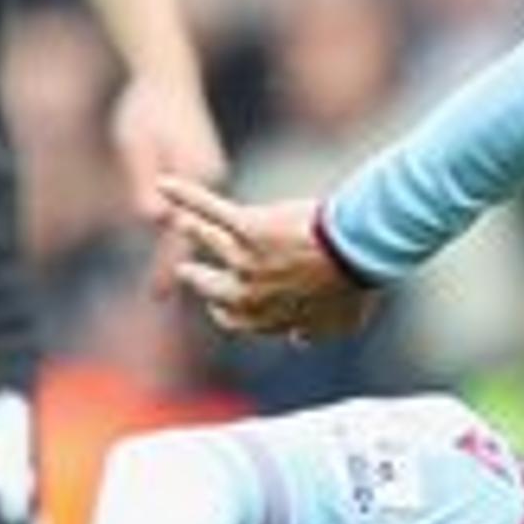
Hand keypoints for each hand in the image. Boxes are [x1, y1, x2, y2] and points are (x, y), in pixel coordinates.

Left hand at [112, 72, 230, 292]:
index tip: (156, 295)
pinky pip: (212, 217)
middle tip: (158, 300)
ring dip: (199, 254)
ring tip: (181, 289)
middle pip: (202, 237)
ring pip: (211, 229)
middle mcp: (215, 180)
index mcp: (201, 175)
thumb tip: (155, 220)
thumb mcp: (135, 141)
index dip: (168, 265)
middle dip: (183, 270)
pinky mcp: (212, 176)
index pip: (182, 231)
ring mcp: (216, 178)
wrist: (166, 76)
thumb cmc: (145, 108)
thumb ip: (142, 178)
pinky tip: (195, 254)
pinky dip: (204, 237)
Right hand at [159, 174, 380, 342]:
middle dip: (195, 277)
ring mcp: (242, 259)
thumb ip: (313, 332)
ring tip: (183, 222)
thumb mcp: (338, 323)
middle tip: (186, 269)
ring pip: (207, 240)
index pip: (231, 318)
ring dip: (194, 229)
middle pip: (207, 285)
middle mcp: (246, 293)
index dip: (223, 308)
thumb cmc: (353, 285)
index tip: (220, 302)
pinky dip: (184, 194)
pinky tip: (164, 183)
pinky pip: (207, 209)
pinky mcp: (244, 226)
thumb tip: (299, 340)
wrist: (359, 251)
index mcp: (265, 319)